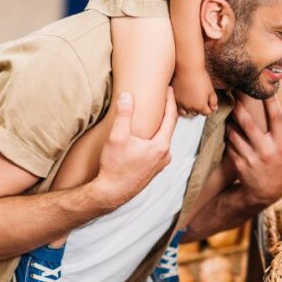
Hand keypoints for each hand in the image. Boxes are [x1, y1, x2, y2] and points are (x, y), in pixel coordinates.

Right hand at [93, 89, 178, 210]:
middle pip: (169, 129)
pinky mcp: (152, 172)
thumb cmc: (114, 166)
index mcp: (161, 146)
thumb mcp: (117, 137)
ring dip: (160, 127)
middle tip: (165, 97)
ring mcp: (159, 166)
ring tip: (156, 116)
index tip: (169, 88)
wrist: (110, 194)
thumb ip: (123, 115)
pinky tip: (147, 138)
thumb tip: (127, 95)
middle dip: (167, 112)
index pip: (170, 118)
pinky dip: (155, 139)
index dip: (170, 101)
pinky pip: (157, 150)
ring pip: (163, 141)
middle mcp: (165, 156)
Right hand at [172, 63, 216, 116]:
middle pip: (196, 113)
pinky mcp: (174, 98)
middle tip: (200, 99)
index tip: (208, 102)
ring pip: (186, 112)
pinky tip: (184, 99)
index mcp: (200, 106)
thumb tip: (214, 108)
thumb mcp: (211, 90)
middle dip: (199, 108)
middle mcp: (190, 107)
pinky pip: (177, 106)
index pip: (207, 113)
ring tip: (191, 100)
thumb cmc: (200, 77)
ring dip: (189, 108)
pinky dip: (181, 105)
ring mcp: (180, 103)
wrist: (187, 68)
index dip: (209, 108)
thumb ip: (213, 101)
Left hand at [226, 90, 281, 204]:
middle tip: (233, 94)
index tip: (265, 86)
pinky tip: (229, 132)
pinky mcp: (240, 165)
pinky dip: (228, 137)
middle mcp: (268, 152)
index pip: (277, 118)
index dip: (271, 101)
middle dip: (239, 107)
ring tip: (229, 114)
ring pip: (235, 134)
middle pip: (249, 124)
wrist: (266, 192)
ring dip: (230, 122)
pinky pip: (230, 145)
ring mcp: (252, 159)